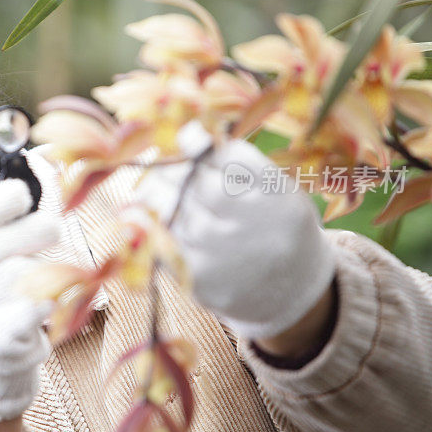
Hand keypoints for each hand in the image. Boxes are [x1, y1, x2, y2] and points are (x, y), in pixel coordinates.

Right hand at [0, 179, 60, 421]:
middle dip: (44, 230)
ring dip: (49, 277)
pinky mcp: (0, 338)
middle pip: (15, 235)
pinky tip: (40, 317)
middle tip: (52, 234)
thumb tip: (25, 191)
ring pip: (36, 269)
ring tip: (31, 297)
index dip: (6, 200)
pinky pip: (47, 301)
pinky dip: (55, 306)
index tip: (25, 198)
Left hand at [136, 121, 335, 339]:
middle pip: (195, 182)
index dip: (198, 142)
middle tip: (162, 167)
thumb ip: (241, 166)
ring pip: (173, 210)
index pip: (226, 156)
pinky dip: (146, 225)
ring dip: (155, 194)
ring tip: (149, 188)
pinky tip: (138, 214)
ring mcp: (225, 252)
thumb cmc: (275, 229)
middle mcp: (253, 222)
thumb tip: (189, 136)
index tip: (185, 135)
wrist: (293, 295)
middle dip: (172, 170)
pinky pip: (162, 243)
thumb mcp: (278, 192)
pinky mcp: (201, 278)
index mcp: (276, 194)